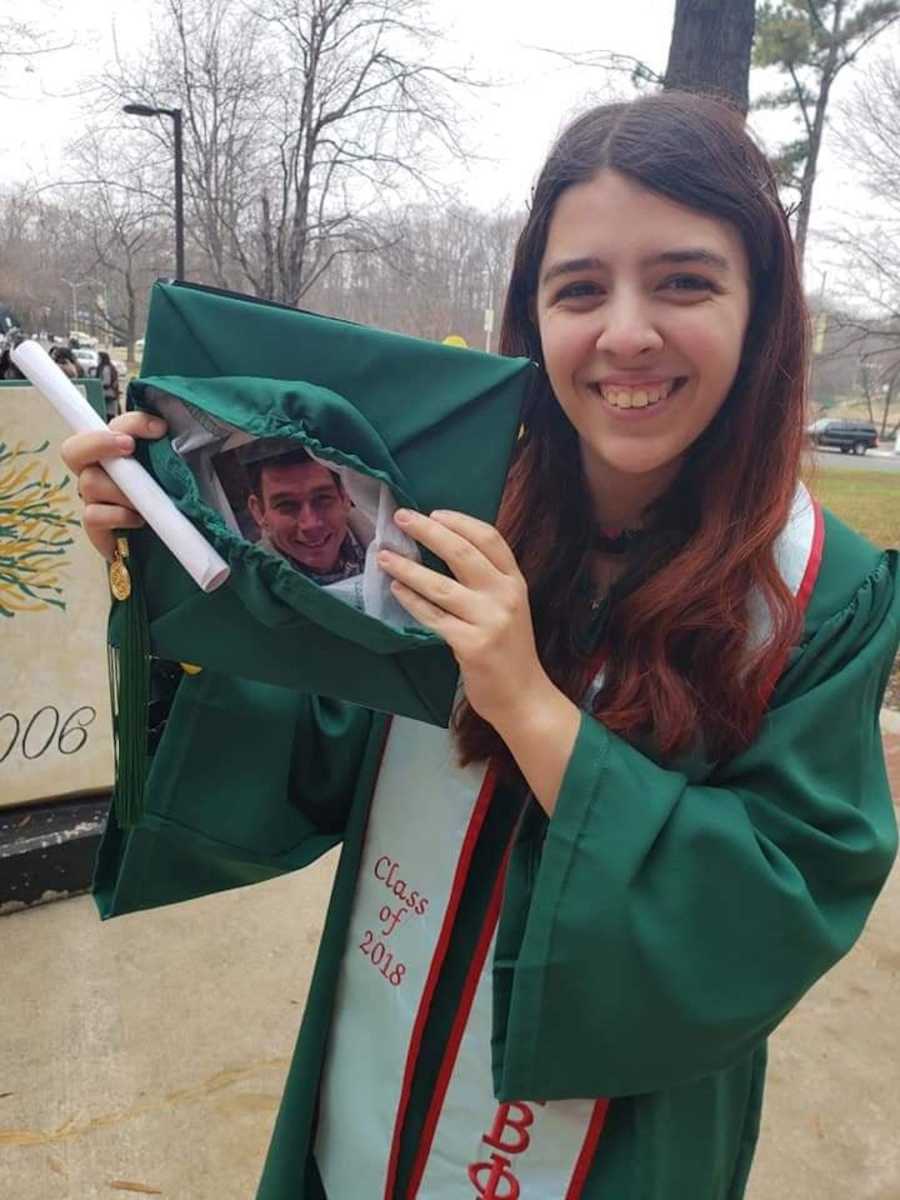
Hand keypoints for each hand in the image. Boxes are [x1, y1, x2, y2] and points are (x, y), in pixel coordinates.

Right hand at [60, 411, 167, 559]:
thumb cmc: (172, 502)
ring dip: (121, 490)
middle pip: (74, 449)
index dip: (133, 423)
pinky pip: (93, 515)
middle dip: (98, 443)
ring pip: (90, 483)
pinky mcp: (95, 526)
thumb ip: (170, 454)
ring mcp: (93, 498)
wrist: (167, 542)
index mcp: (119, 451)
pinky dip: (118, 515)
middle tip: (128, 448)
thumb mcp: (175, 476)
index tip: (160, 429)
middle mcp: (100, 471)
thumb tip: (174, 436)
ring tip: (145, 502)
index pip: (116, 426)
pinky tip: (138, 520)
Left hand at [377, 509, 552, 731]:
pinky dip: (411, 600)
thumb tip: (444, 549)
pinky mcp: (471, 645)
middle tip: (401, 518)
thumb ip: (487, 581)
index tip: (434, 512)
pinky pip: (432, 616)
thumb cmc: (509, 650)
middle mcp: (505, 596)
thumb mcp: (509, 606)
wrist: (523, 696)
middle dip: (428, 531)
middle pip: (462, 552)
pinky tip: (396, 589)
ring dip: (407, 568)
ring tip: (385, 556)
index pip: (490, 538)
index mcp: (515, 582)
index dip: (460, 521)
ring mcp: (489, 620)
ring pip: (440, 585)